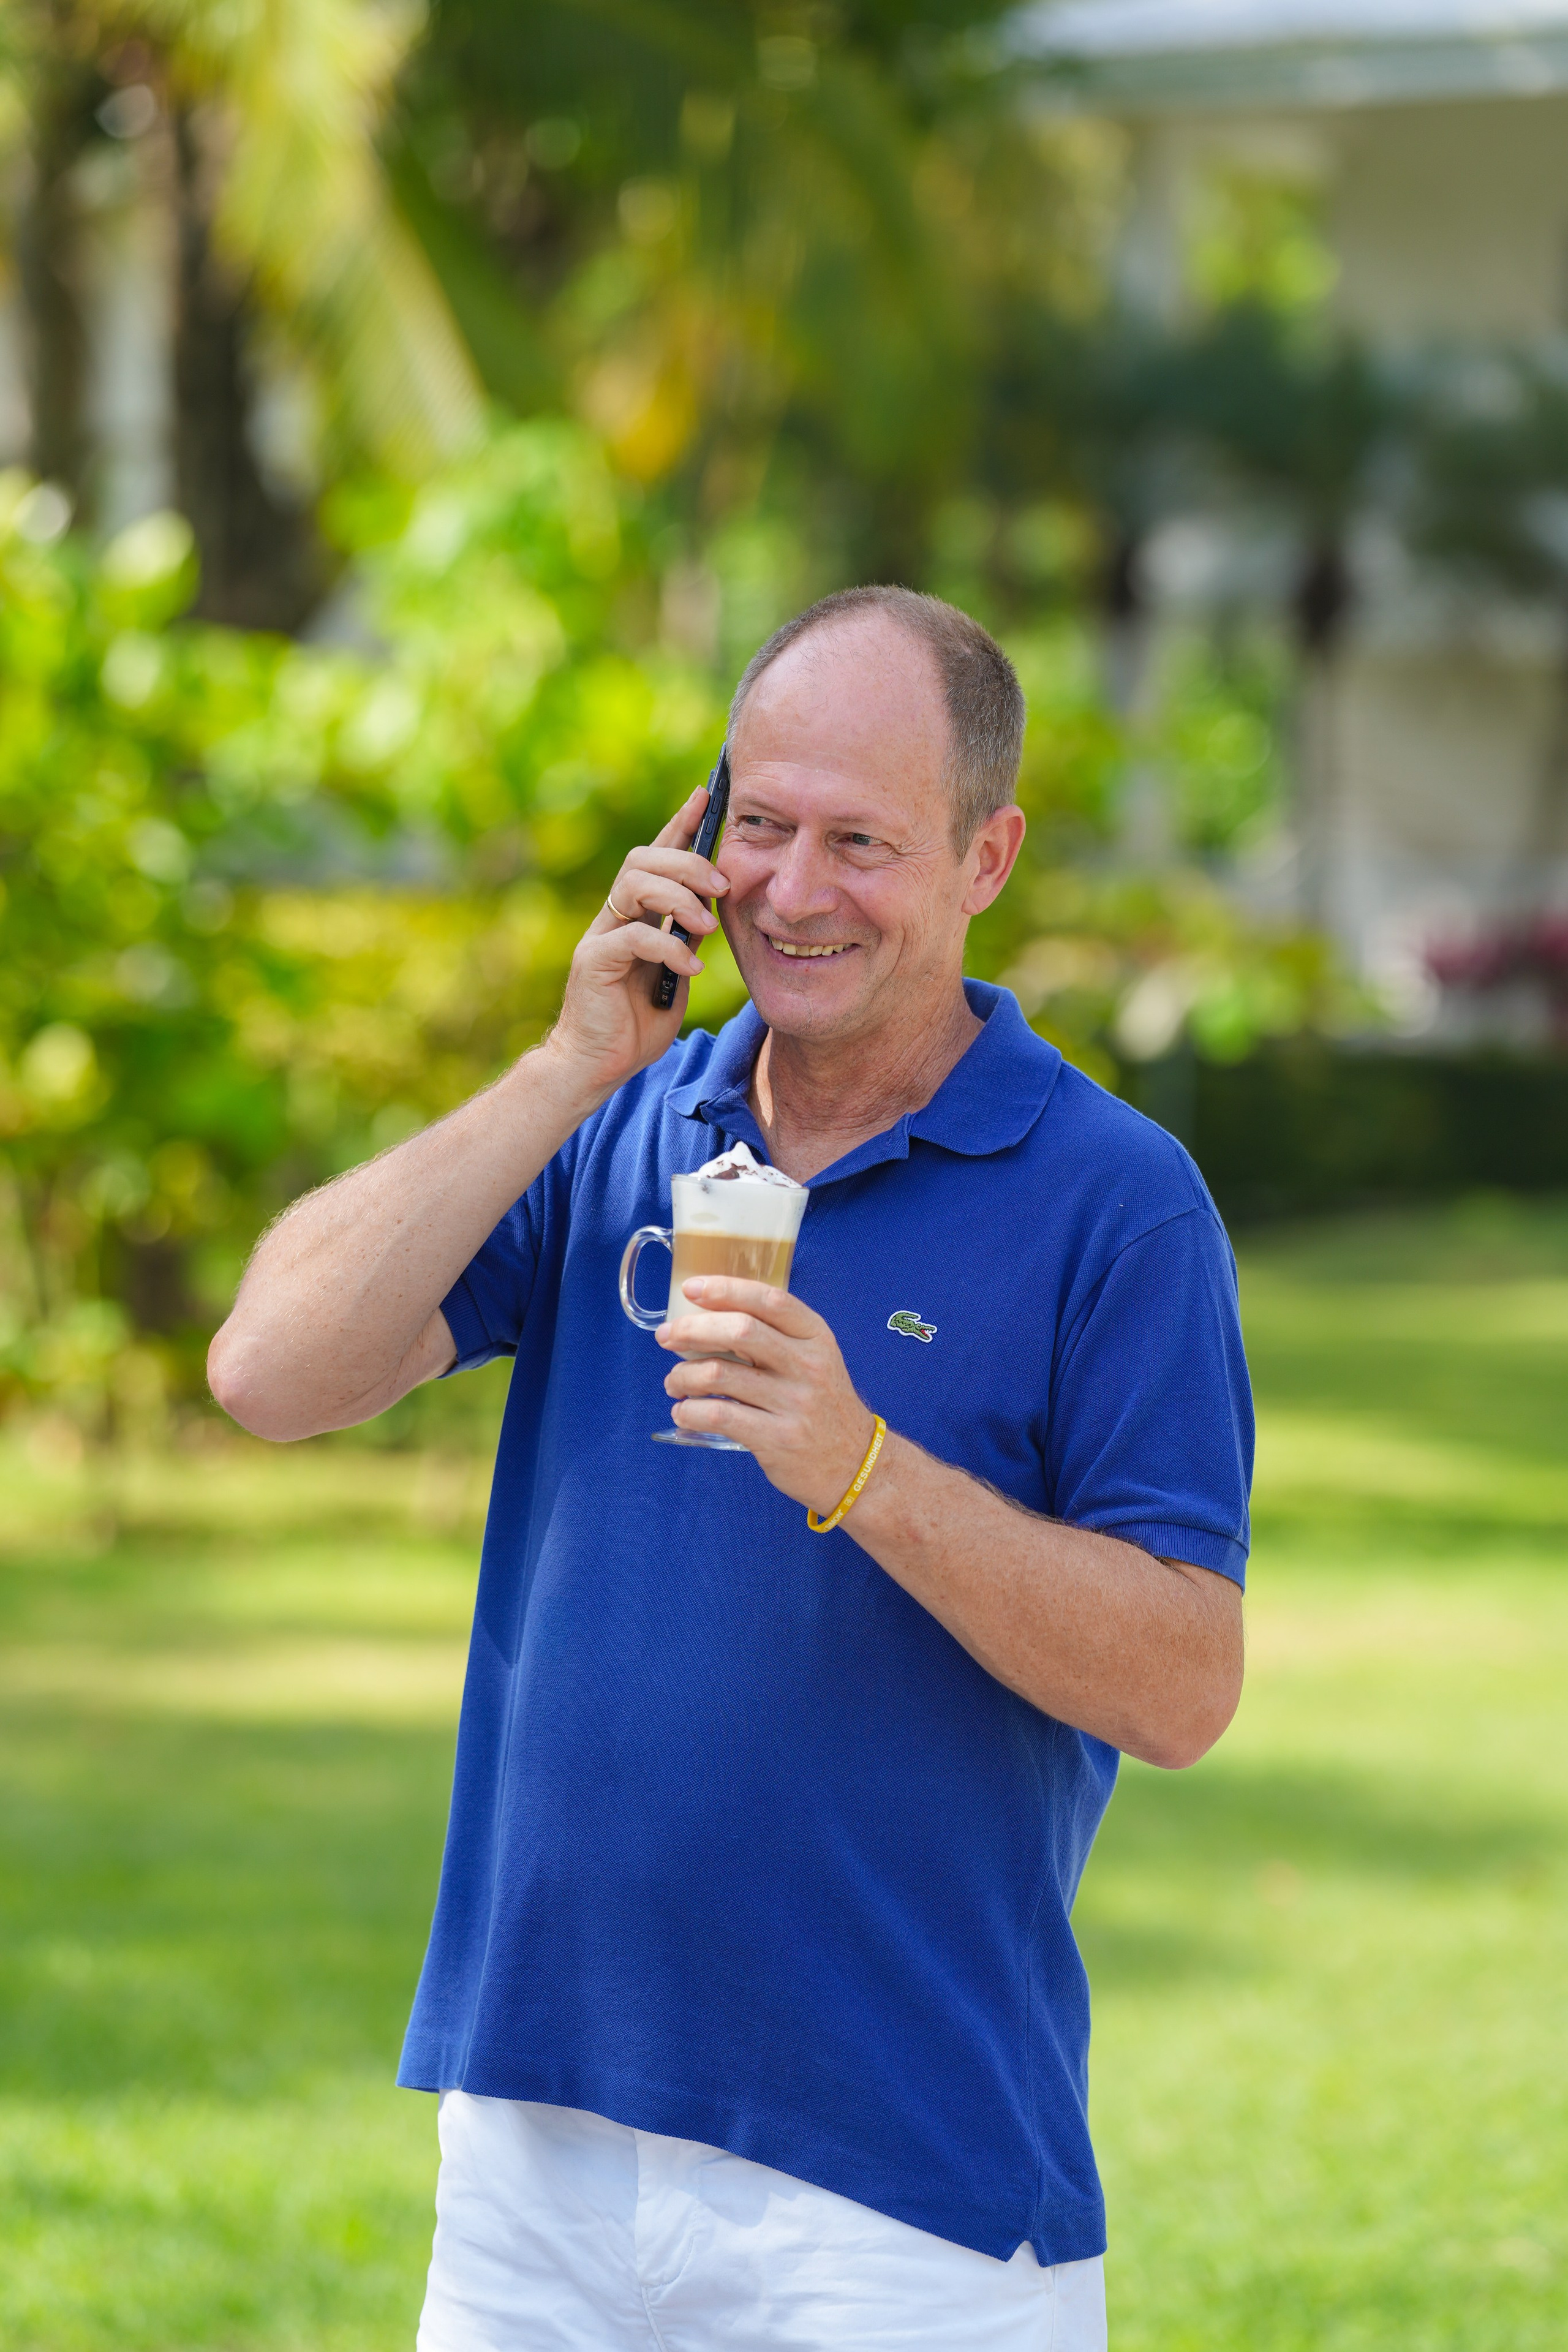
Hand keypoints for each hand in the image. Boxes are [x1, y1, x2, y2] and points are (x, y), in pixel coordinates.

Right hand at [541, 788, 728, 1103]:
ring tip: (706, 928)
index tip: (706, 795)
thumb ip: (688, 940)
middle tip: (722, 889)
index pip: (657, 855)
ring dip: (680, 898)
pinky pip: (634, 937)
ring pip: (634, 884)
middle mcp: (613, 916)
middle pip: (644, 859)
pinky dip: (670, 948)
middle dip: (689, 863)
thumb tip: (713, 913)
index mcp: (634, 914)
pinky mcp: (593, 961)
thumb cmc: (636, 1023)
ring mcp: (600, 936)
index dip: (680, 823)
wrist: (597, 1066)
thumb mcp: (677, 974)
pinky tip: (691, 967)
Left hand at [657, 1278, 878, 1516]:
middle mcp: (808, 1366)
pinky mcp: (777, 1438)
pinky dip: (690, 1412)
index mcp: (815, 1337)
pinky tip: (684, 1412)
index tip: (692, 1289)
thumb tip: (709, 1317)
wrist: (854, 1463)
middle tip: (667, 1338)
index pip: (769, 1299)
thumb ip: (775, 1337)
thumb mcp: (813, 1361)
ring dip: (683, 1375)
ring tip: (673, 1382)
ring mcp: (794, 1403)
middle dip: (692, 1330)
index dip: (726, 1289)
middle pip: (740, 1331)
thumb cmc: (821, 1406)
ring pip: (721, 1374)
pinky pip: (719, 1416)